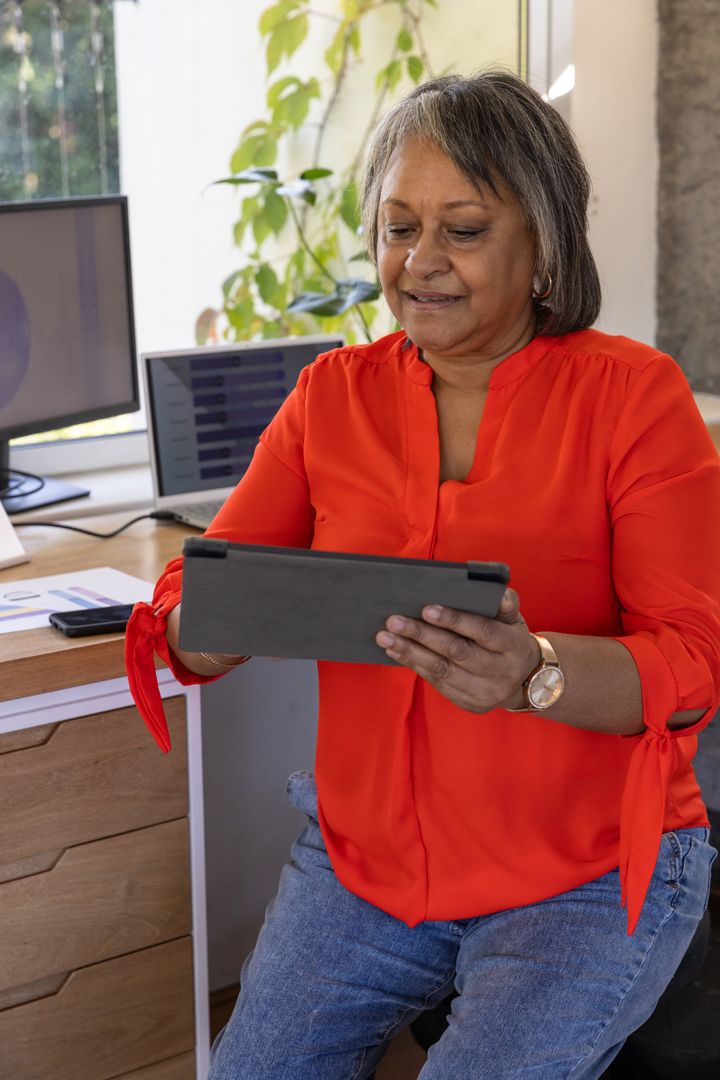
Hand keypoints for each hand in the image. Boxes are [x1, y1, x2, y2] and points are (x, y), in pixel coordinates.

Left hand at [375, 588, 539, 712]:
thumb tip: (501, 592)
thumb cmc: (510, 640)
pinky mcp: (470, 703)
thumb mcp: (514, 621)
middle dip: (422, 635)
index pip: (482, 631)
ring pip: (442, 670)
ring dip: (410, 652)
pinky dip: (415, 665)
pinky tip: (396, 652)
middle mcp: (501, 673)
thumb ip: (505, 605)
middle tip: (394, 621)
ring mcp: (485, 692)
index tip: (426, 609)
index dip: (454, 620)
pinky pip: (437, 683)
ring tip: (386, 637)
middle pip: (457, 653)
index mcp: (513, 646)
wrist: (523, 681)